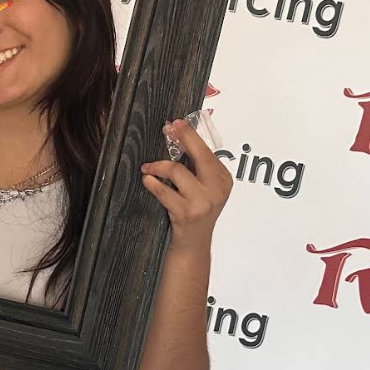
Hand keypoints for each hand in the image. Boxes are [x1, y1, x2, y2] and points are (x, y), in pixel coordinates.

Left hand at [140, 118, 232, 252]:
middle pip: (199, 155)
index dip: (190, 136)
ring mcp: (203, 202)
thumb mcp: (203, 189)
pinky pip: (164, 191)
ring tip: (147, 168)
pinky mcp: (186, 213)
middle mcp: (217, 190)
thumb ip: (196, 168)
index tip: (177, 123)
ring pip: (177, 171)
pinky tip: (146, 179)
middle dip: (182, 138)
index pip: (207, 151)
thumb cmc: (193, 213)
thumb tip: (177, 139)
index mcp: (223, 180)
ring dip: (157, 166)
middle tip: (167, 128)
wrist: (192, 245)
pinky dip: (152, 183)